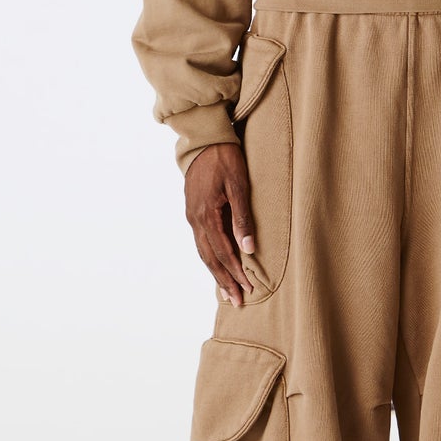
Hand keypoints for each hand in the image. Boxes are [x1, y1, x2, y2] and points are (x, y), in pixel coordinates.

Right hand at [184, 142, 256, 306]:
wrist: (204, 140)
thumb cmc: (225, 158)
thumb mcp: (239, 185)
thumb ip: (243, 218)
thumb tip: (249, 249)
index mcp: (206, 214)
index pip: (223, 252)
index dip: (236, 272)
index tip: (249, 288)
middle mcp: (195, 219)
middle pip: (210, 258)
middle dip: (225, 280)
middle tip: (238, 301)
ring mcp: (192, 216)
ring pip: (203, 252)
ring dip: (216, 273)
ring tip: (228, 292)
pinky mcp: (193, 212)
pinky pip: (201, 242)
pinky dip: (210, 258)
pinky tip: (218, 266)